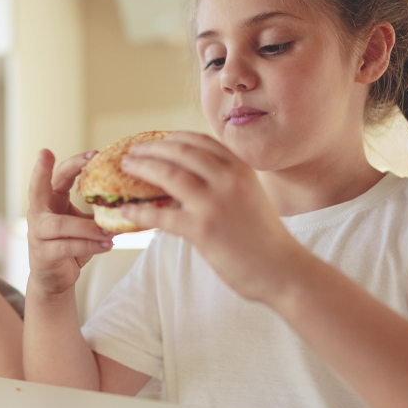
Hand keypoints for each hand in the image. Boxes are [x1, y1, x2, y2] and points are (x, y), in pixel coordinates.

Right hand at [27, 149, 113, 295]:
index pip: (58, 176)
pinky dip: (89, 245)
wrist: (55, 279)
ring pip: (59, 224)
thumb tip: (130, 200)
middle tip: (46, 152)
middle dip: (40, 170)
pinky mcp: (44, 254)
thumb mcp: (81, 224)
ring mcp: (37, 234)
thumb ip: (95, 212)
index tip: (95, 153)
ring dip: (87, 227)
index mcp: (49, 201)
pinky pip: (67, 246)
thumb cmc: (70, 246)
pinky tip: (107, 245)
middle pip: (36, 188)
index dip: (74, 163)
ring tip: (109, 231)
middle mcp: (38, 213)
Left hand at [119, 131, 303, 301]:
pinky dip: (140, 211)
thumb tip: (188, 176)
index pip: (199, 141)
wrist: (283, 270)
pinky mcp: (203, 229)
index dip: (172, 137)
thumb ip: (224, 181)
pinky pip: (162, 214)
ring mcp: (215, 202)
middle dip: (151, 148)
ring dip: (142, 169)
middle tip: (132, 152)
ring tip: (125, 168)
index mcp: (239, 168)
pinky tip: (125, 210)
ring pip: (168, 175)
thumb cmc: (263, 236)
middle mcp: (228, 179)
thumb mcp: (249, 195)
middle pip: (180, 152)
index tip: (154, 139)